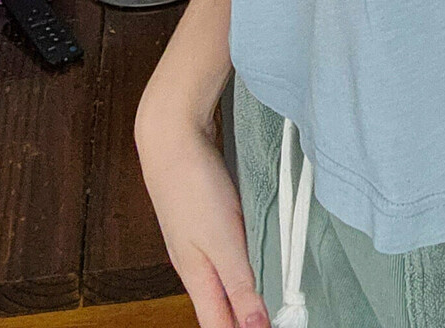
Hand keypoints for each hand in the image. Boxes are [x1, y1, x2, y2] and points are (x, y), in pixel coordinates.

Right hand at [135, 99, 269, 327]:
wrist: (172, 135)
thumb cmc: (193, 185)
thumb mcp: (223, 240)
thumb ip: (240, 285)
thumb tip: (255, 327)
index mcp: (195, 276)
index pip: (217, 324)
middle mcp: (192, 263)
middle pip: (217, 307)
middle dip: (241, 320)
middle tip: (272, 319)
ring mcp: (194, 240)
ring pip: (219, 281)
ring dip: (241, 294)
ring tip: (265, 301)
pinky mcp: (200, 218)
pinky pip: (220, 253)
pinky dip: (237, 264)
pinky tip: (250, 257)